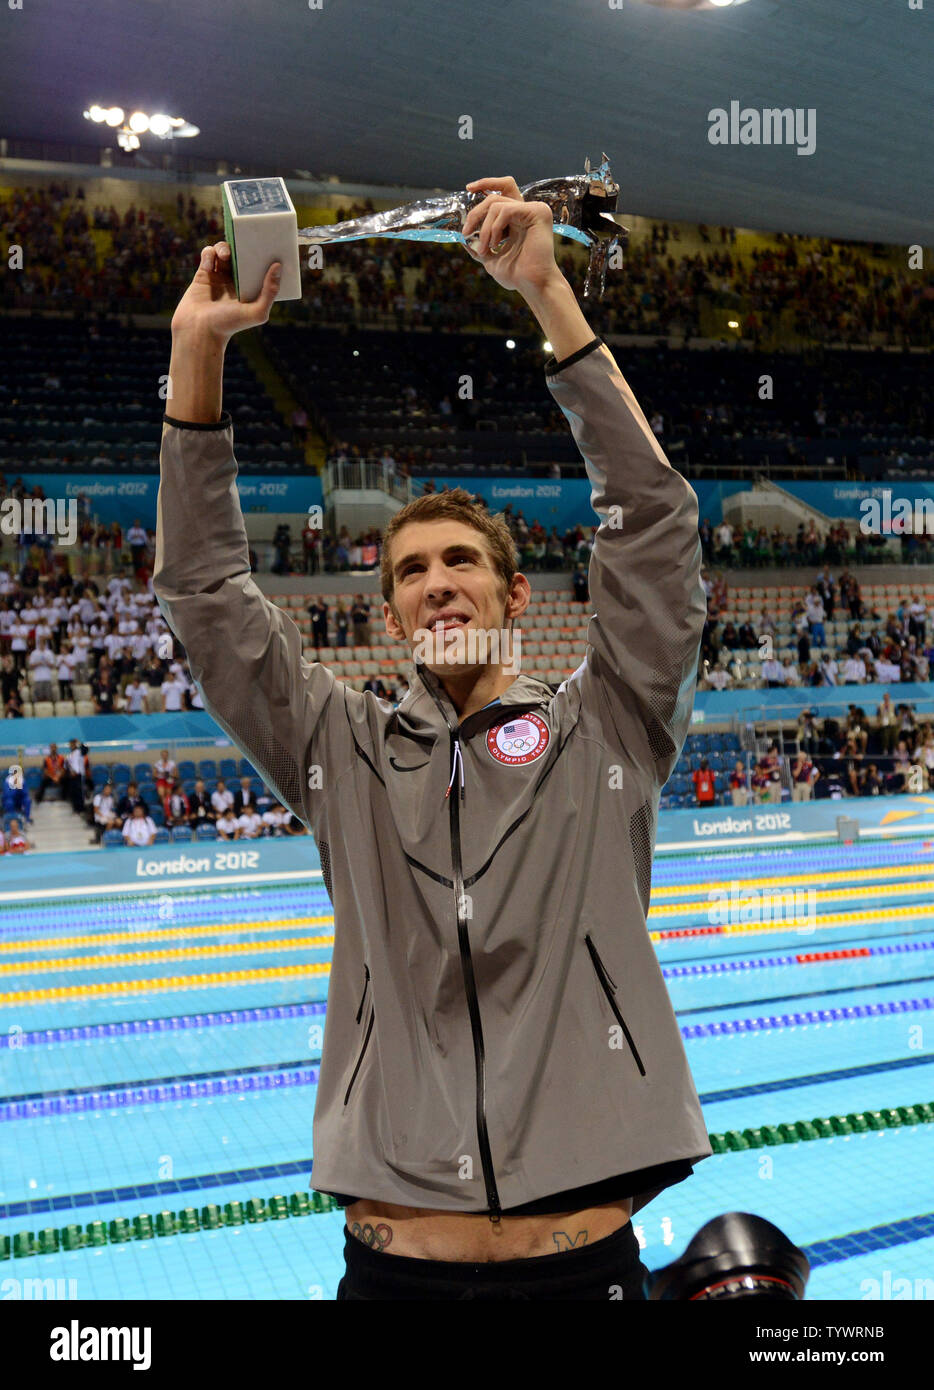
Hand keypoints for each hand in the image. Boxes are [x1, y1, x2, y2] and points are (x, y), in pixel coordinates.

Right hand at [170, 242, 281, 342]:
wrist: (199, 331)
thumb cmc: (229, 325)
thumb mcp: (257, 312)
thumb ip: (269, 291)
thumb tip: (278, 266)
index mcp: (249, 289)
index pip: (258, 266)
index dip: (262, 255)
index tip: (266, 244)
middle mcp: (235, 281)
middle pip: (241, 255)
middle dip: (243, 246)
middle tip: (244, 242)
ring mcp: (219, 276)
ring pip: (223, 251)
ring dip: (224, 247)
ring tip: (226, 255)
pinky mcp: (203, 274)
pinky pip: (207, 255)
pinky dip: (209, 254)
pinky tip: (210, 263)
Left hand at [462, 177, 560, 295]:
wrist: (531, 285)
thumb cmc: (515, 275)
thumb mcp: (490, 258)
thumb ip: (478, 246)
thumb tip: (463, 238)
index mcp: (517, 219)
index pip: (499, 193)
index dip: (485, 184)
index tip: (468, 188)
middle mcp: (525, 212)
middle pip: (493, 198)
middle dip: (475, 214)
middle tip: (466, 232)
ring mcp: (533, 210)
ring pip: (496, 205)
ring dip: (484, 229)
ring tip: (484, 249)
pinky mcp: (538, 212)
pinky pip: (506, 210)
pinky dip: (494, 227)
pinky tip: (495, 244)